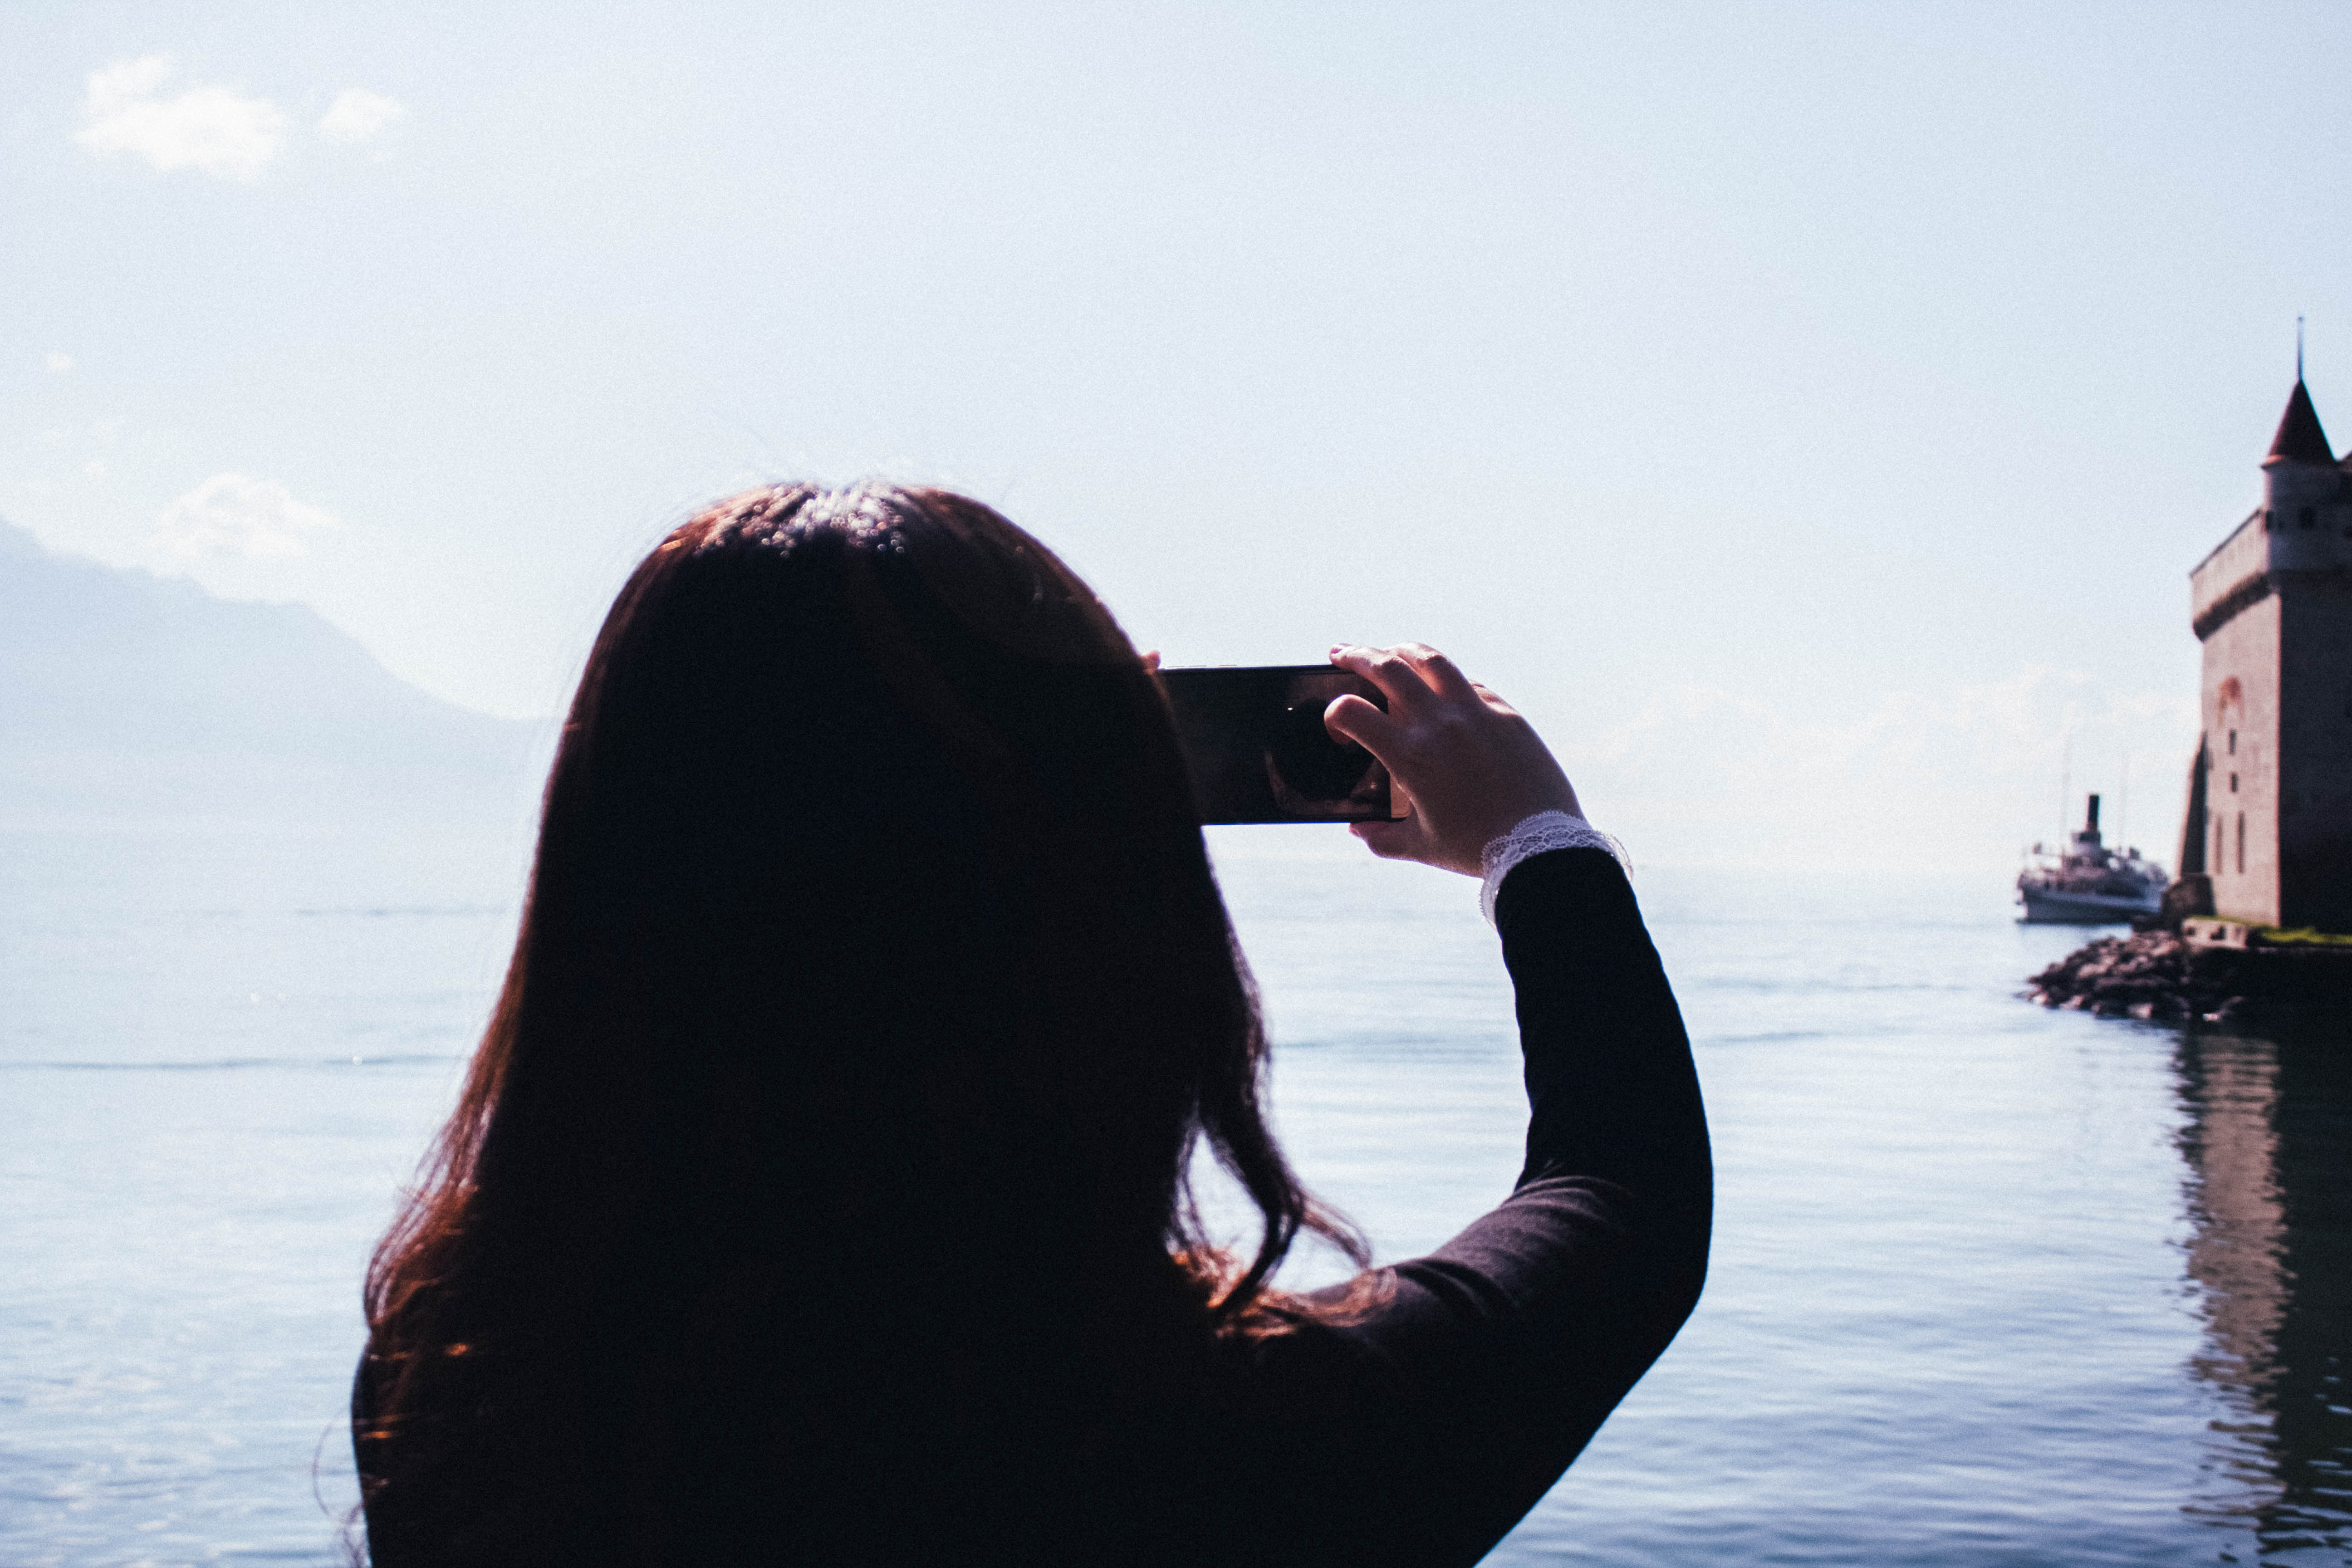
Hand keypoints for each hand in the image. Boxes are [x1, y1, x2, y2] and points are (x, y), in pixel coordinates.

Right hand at [1322, 643, 1581, 876]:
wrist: (1541, 845)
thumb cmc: (1478, 848)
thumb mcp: (1422, 846)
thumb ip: (1382, 837)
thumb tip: (1359, 829)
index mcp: (1410, 756)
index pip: (1352, 712)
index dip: (1334, 715)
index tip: (1338, 729)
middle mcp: (1440, 724)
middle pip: (1387, 667)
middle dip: (1357, 655)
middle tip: (1341, 653)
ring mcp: (1475, 713)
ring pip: (1431, 660)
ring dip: (1402, 650)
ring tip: (1389, 652)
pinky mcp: (1506, 715)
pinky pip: (1470, 684)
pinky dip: (1448, 680)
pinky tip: (1441, 687)